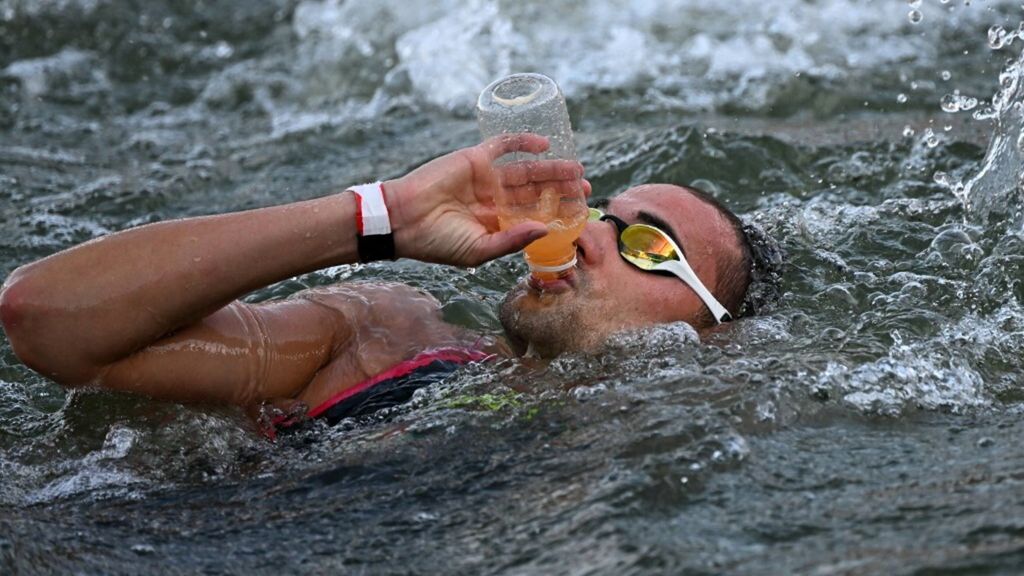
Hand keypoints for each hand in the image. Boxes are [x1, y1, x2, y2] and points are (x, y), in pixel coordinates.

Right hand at [384, 135, 590, 266]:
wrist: (404, 219)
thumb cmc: (438, 242)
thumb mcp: (479, 250)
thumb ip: (513, 240)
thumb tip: (545, 231)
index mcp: (497, 224)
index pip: (534, 216)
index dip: (557, 213)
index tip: (579, 212)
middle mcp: (495, 200)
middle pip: (535, 192)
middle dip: (560, 189)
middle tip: (585, 187)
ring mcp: (486, 178)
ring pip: (526, 170)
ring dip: (551, 169)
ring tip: (575, 170)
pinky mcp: (475, 158)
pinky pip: (503, 145)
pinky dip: (523, 142)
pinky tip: (545, 145)